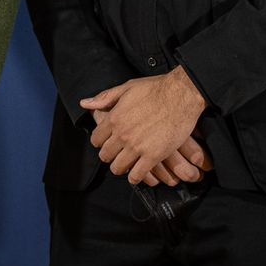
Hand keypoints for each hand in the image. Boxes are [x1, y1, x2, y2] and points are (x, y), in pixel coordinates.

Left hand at [81, 67, 206, 183]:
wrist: (181, 95)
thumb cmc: (155, 88)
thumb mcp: (127, 88)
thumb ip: (105, 98)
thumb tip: (84, 104)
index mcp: (114, 118)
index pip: (96, 139)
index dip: (100, 142)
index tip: (107, 142)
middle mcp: (122, 134)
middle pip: (105, 155)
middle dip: (109, 155)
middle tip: (117, 153)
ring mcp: (137, 147)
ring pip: (118, 168)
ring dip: (120, 167)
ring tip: (126, 164)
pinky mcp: (153, 156)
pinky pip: (137, 175)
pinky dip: (135, 177)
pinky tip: (137, 173)